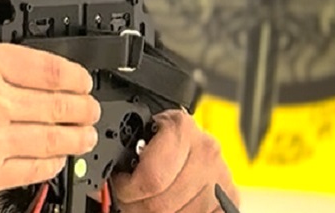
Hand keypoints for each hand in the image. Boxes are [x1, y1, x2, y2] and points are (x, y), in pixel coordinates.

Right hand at [0, 34, 100, 205]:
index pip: (46, 68)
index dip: (75, 76)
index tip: (83, 81)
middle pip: (56, 104)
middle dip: (83, 108)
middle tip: (91, 109)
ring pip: (52, 138)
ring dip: (76, 137)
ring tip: (85, 135)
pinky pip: (33, 168)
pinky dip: (52, 164)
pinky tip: (58, 160)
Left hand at [110, 109, 238, 212]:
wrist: (195, 136)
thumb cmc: (165, 135)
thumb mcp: (146, 132)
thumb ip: (130, 152)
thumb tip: (104, 180)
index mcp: (181, 129)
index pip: (151, 177)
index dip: (128, 189)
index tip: (121, 187)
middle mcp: (206, 153)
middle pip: (162, 203)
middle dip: (137, 206)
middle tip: (129, 201)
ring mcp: (221, 178)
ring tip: (148, 203)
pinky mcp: (230, 199)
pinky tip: (171, 207)